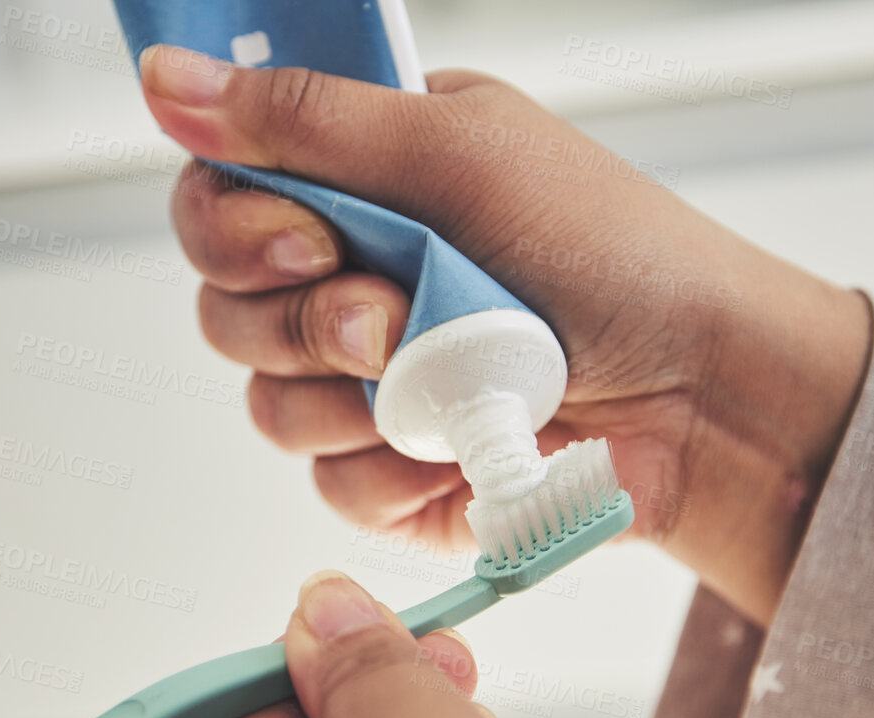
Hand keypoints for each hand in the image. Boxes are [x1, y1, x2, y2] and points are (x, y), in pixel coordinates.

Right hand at [140, 45, 873, 624]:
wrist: (705, 392)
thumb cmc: (617, 254)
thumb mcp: (460, 154)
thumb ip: (307, 121)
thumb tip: (168, 79)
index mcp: (367, 183)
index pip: (221, 194)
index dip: (232, 226)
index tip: (307, 236)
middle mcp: (359, 278)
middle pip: (224, 307)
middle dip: (302, 318)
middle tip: (387, 313)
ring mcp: (376, 383)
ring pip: (269, 404)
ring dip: (352, 394)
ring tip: (446, 373)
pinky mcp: (399, 471)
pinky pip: (331, 481)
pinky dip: (394, 466)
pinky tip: (458, 441)